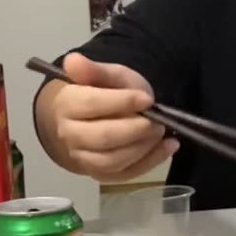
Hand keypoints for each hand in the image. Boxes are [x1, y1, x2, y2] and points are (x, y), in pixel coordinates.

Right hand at [51, 53, 177, 182]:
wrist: (100, 118)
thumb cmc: (106, 93)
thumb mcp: (108, 75)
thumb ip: (95, 70)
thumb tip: (73, 60)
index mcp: (67, 105)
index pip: (91, 104)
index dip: (123, 102)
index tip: (147, 99)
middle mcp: (69, 135)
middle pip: (103, 137)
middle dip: (137, 129)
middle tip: (157, 120)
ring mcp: (83, 158)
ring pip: (113, 160)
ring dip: (144, 147)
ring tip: (161, 131)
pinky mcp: (100, 174)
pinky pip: (125, 174)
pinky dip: (151, 162)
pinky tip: (168, 146)